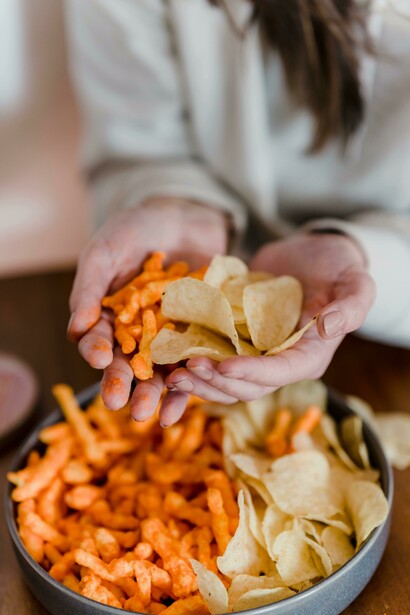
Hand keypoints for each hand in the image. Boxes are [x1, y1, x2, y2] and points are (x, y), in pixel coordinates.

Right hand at [68, 198, 227, 421]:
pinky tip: (188, 398)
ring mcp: (171, 336)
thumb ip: (90, 286)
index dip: (95, 350)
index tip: (98, 358)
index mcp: (109, 317)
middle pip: (129, 364)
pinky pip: (197, 361)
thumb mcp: (106, 249)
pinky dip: (193, 381)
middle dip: (123, 384)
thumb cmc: (135, 229)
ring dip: (155, 393)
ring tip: (149, 414)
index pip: (98, 340)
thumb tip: (75, 328)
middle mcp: (138, 333)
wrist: (185, 216)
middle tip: (119, 404)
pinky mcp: (201, 334)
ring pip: (162, 371)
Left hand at [166, 232, 375, 408]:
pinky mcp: (238, 342)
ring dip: (200, 383)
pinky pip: (214, 360)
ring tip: (172, 375)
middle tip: (186, 370)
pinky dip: (194, 364)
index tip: (223, 366)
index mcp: (309, 357)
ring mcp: (258, 354)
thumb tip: (329, 327)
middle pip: (247, 387)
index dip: (251, 374)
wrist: (312, 254)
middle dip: (216, 382)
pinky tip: (170, 360)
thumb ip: (352, 306)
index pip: (280, 374)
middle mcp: (281, 363)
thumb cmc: (338, 267)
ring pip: (226, 382)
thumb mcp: (356, 281)